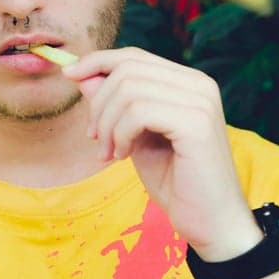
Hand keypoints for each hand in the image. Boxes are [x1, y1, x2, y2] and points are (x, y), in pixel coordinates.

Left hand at [63, 47, 262, 259]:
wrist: (209, 222)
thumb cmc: (174, 180)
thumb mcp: (133, 134)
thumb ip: (113, 103)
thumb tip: (82, 74)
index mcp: (187, 82)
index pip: (134, 56)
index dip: (98, 62)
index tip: (69, 74)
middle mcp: (198, 84)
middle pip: (127, 69)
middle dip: (99, 102)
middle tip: (94, 137)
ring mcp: (200, 101)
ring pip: (128, 89)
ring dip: (107, 123)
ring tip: (108, 152)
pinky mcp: (196, 123)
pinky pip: (138, 112)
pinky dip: (120, 134)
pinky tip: (123, 156)